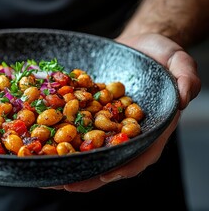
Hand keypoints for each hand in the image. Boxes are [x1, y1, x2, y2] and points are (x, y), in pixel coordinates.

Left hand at [59, 33, 200, 191]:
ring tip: (49, 173)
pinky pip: (77, 127)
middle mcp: (129, 130)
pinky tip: (44, 143)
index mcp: (152, 126)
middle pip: (111, 157)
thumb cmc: (159, 54)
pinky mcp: (93, 112)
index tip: (104, 175)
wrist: (136, 45)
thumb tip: (184, 97)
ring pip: (91, 148)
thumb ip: (186, 77)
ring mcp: (109, 123)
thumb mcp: (178, 60)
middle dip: (90, 173)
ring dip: (72, 162)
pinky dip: (62, 137)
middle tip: (67, 184)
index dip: (124, 166)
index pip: (142, 152)